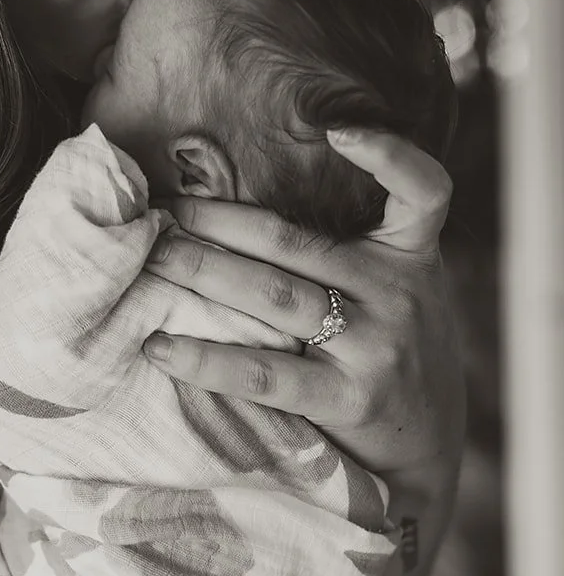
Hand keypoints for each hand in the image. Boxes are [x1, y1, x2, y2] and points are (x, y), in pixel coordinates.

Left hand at [142, 130, 464, 484]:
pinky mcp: (348, 400)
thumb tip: (236, 209)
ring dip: (202, 272)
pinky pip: (264, 374)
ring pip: (272, 296)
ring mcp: (374, 348)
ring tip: (150, 259)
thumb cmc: (389, 349)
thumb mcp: (393, 288)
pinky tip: (158, 347)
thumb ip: (348, 249)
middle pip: (293, 244)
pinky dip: (206, 358)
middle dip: (216, 223)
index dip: (389, 155)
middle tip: (157, 211)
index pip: (423, 193)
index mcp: (409, 256)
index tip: (338, 129)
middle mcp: (396, 295)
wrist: (426, 447)